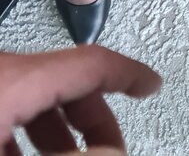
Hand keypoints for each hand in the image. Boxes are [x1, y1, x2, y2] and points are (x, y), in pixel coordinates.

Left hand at [0, 45, 161, 154]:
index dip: (129, 73)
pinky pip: (9, 107)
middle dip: (95, 118)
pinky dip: (29, 132)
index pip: (91, 62)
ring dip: (62, 131)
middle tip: (112, 149)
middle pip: (67, 82)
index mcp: (14, 78)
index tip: (152, 84)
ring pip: (37, 98)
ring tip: (75, 155)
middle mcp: (1, 70)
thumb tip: (115, 152)